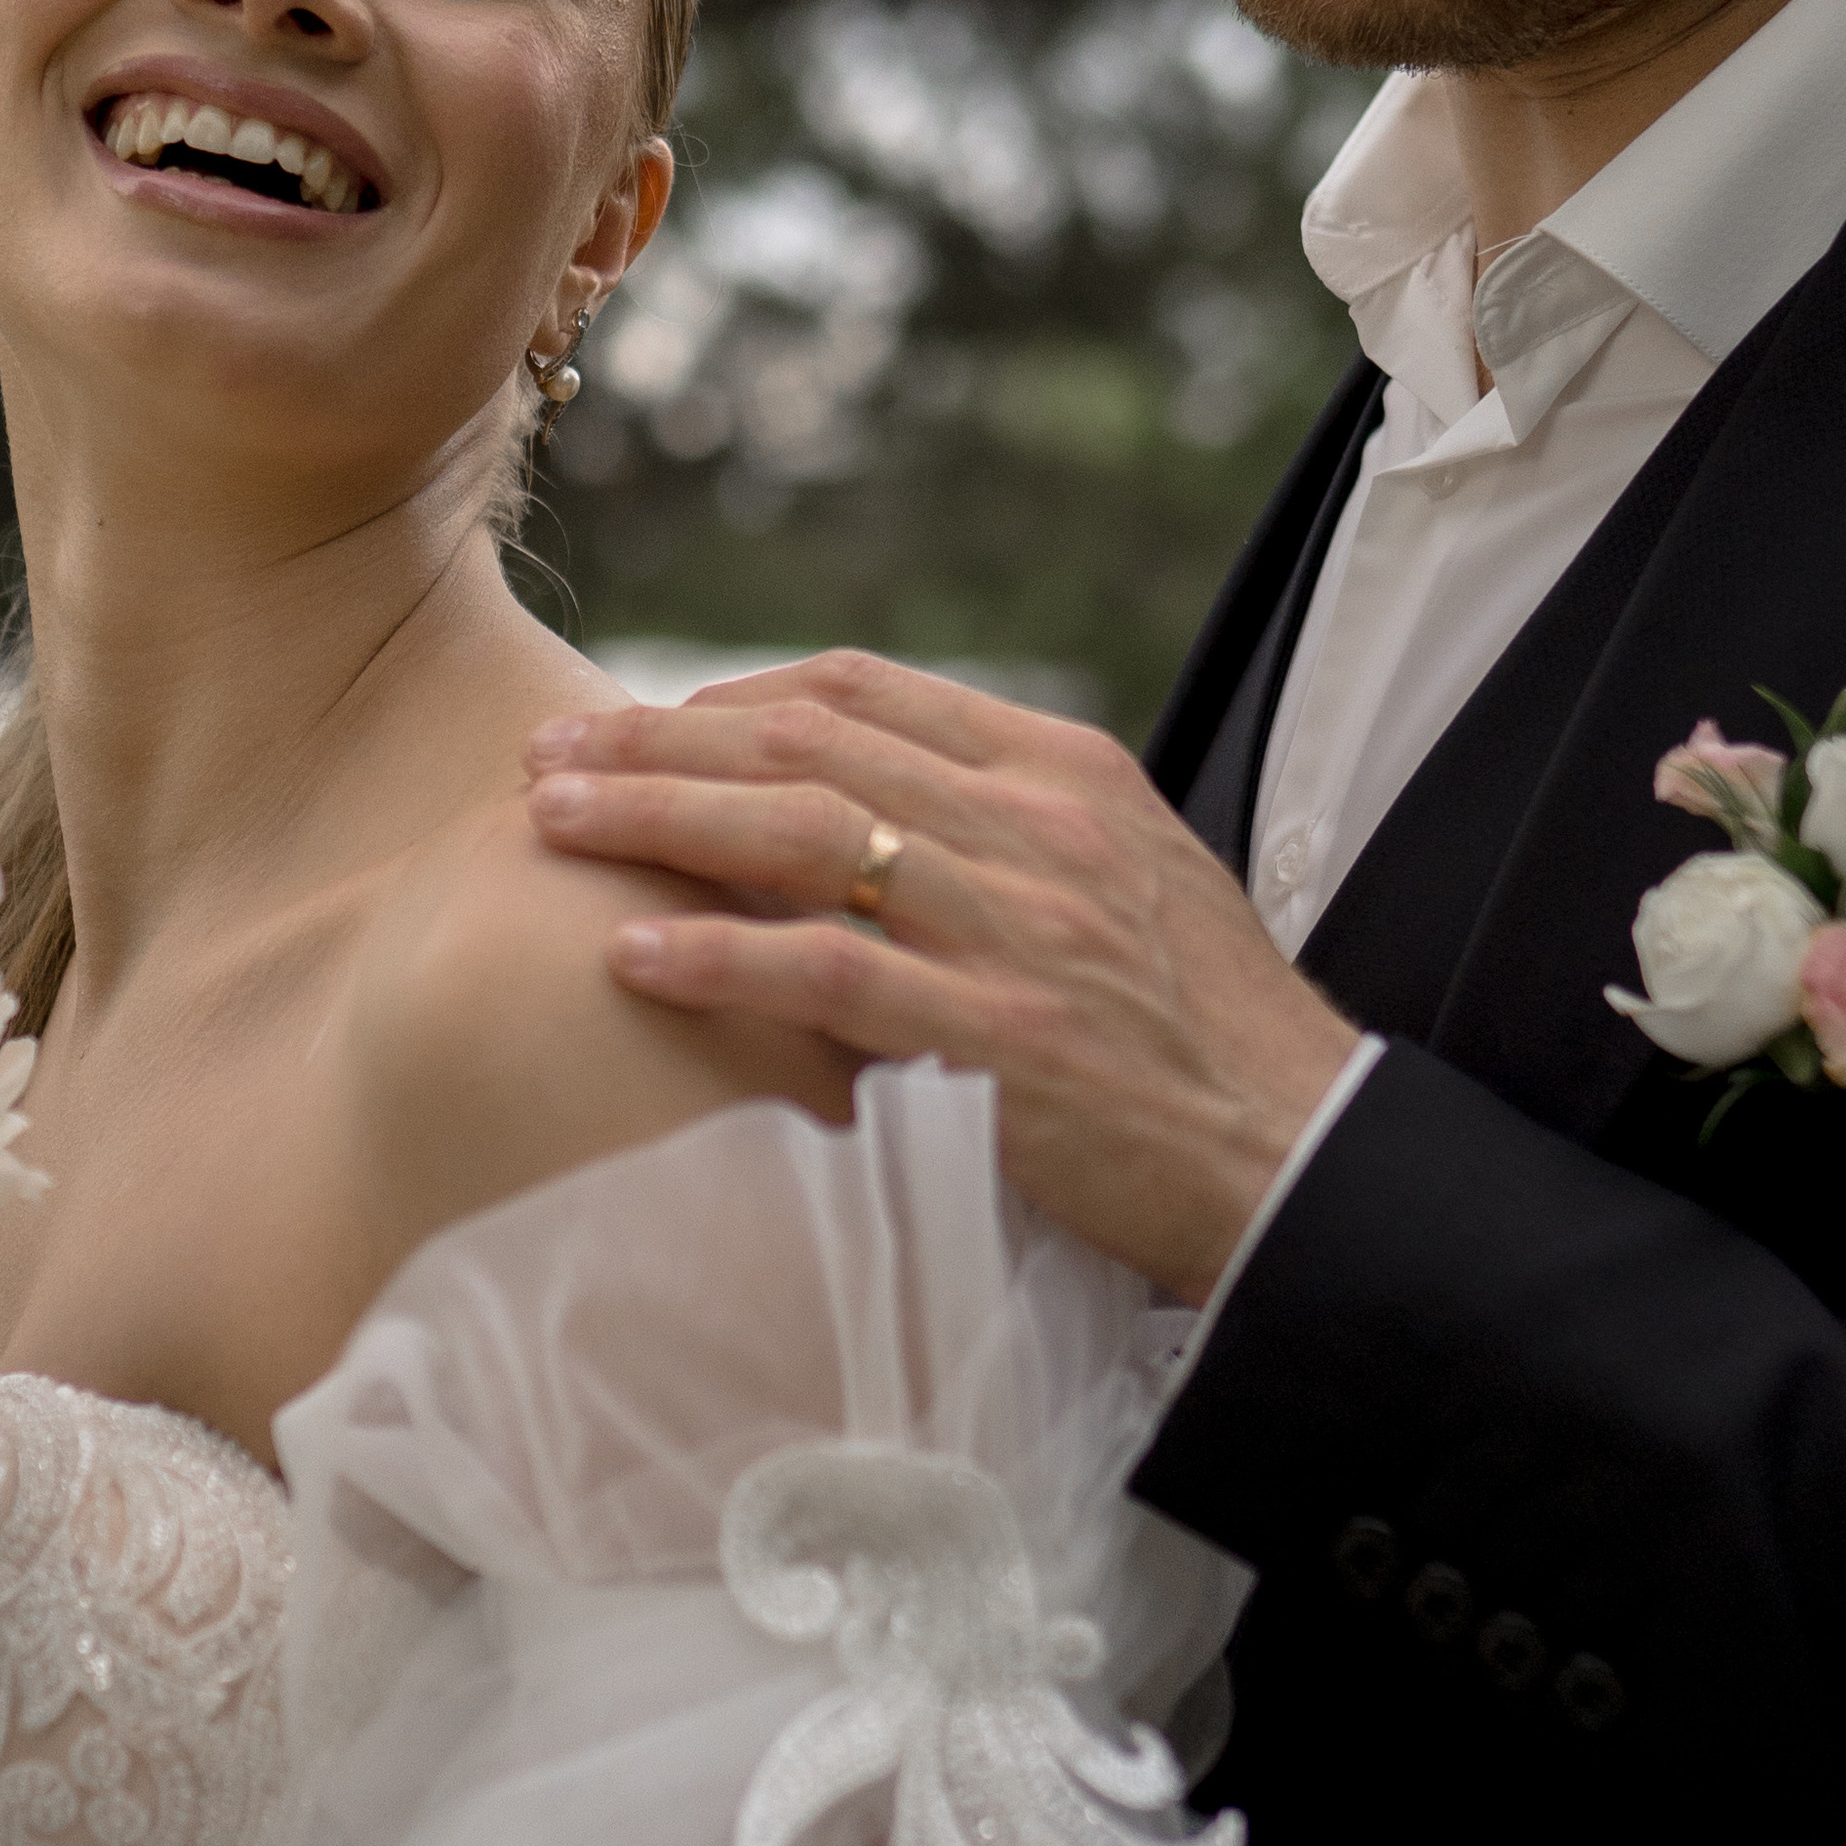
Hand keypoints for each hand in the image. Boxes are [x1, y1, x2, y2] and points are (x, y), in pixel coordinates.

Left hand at [524, 651, 1362, 1303]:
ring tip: (550, 822)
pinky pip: (828, 976)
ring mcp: (1017, 931)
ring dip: (655, 819)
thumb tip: (859, 809)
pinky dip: (717, 956)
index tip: (640, 721)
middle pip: (806, 744)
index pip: (864, 692)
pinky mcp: (998, 1042)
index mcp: (1062, 774)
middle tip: (546, 758)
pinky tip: (627, 954)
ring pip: (800, 835)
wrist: (1299, 1154)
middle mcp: (1034, 829)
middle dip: (656, 742)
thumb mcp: (1120, 878)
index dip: (729, 699)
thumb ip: (1001, 829)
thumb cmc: (1197, 1031)